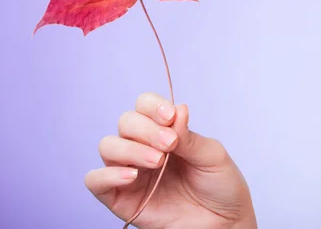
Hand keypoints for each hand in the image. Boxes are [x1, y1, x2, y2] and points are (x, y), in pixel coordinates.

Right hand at [84, 92, 256, 228]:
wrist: (224, 225)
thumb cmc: (220, 187)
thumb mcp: (212, 156)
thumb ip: (190, 135)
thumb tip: (178, 109)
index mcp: (164, 131)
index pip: (144, 105)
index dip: (152, 106)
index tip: (170, 116)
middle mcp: (143, 147)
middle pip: (125, 122)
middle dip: (146, 129)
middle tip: (170, 145)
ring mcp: (130, 172)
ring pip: (108, 146)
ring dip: (130, 148)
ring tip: (157, 162)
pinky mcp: (120, 198)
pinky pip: (96, 181)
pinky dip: (107, 174)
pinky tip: (131, 176)